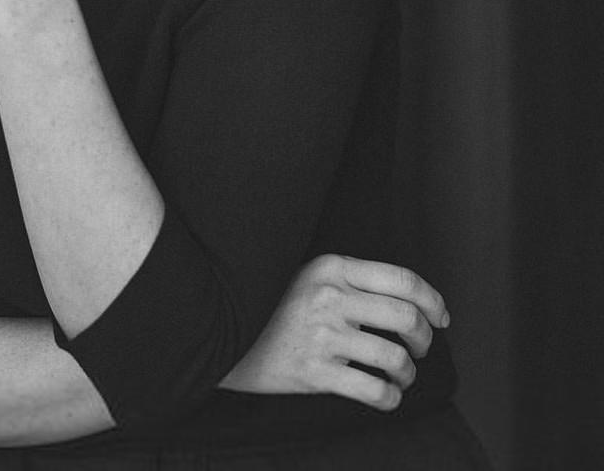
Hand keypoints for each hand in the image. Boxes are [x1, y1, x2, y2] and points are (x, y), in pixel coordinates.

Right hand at [218, 253, 449, 410]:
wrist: (225, 336)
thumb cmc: (275, 308)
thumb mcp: (309, 277)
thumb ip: (351, 281)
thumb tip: (409, 301)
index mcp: (331, 267)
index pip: (402, 279)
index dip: (433, 301)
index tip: (441, 317)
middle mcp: (330, 297)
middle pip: (407, 318)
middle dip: (426, 339)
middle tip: (421, 349)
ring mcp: (323, 335)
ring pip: (396, 357)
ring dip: (408, 373)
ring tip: (400, 375)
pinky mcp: (315, 372)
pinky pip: (374, 391)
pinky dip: (391, 398)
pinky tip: (386, 395)